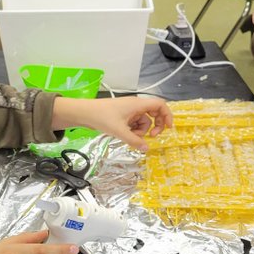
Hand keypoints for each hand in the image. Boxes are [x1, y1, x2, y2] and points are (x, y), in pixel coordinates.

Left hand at [52, 95, 172, 151]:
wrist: (85, 113)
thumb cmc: (102, 117)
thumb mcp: (120, 131)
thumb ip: (134, 140)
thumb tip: (146, 149)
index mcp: (138, 104)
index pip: (160, 105)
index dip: (167, 115)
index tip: (168, 128)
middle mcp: (136, 106)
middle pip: (154, 114)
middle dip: (155, 126)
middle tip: (151, 137)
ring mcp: (130, 111)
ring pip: (144, 121)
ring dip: (141, 131)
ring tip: (130, 136)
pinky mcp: (124, 116)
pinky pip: (135, 123)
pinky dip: (133, 130)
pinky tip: (125, 134)